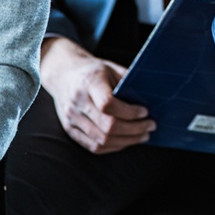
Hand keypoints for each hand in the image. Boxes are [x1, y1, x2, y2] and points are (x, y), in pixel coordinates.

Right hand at [39, 37, 154, 154]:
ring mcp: (71, 119)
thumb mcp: (111, 68)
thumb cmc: (93, 71)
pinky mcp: (70, 130)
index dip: (129, 112)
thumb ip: (128, 82)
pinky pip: (93, 146)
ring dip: (127, 141)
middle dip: (134, 129)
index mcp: (88, 83)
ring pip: (102, 140)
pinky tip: (127, 140)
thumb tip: (152, 97)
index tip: (145, 111)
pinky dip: (114, 146)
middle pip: (107, 126)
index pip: (108, 104)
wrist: (63, 74)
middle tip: (151, 126)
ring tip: (143, 135)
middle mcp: (77, 103)